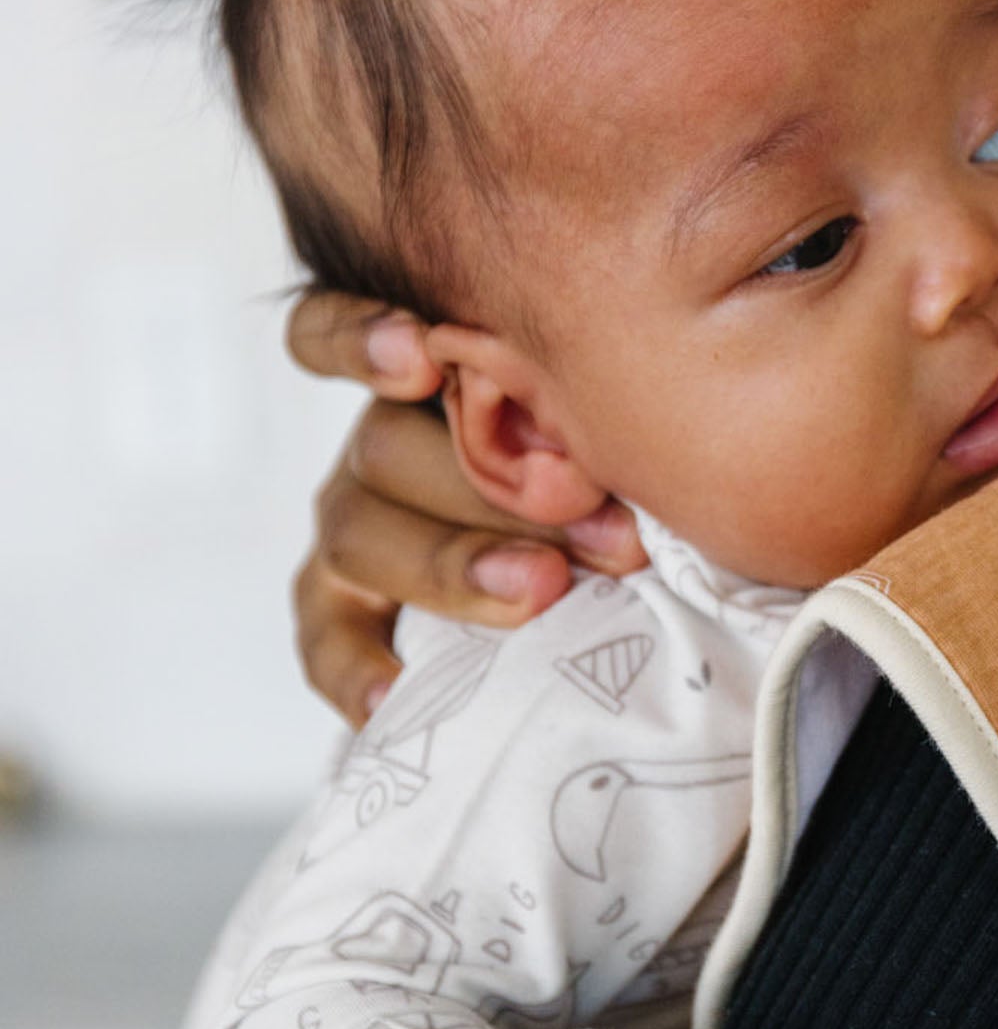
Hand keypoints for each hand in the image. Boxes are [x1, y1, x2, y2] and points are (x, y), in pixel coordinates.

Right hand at [287, 292, 646, 726]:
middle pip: (385, 447)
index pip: (342, 333)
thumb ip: (594, 424)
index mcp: (437, 377)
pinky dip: (357, 667)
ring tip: (541, 591)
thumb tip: (641, 448)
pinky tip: (396, 696)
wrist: (610, 604)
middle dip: (496, 487)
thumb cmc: (626, 489)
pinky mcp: (341, 611)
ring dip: (454, 564)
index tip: (422, 359)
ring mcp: (357, 525)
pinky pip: (325, 637)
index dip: (364, 339)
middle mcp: (380, 444)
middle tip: (608, 530)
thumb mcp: (608, 440)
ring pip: (357, 531)